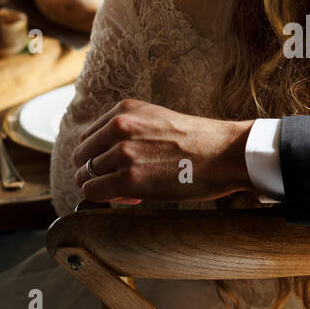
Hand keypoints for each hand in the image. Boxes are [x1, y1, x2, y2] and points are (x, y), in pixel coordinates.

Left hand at [70, 99, 253, 204]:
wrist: (226, 153)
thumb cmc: (200, 141)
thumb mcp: (158, 119)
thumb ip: (130, 129)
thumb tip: (107, 156)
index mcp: (125, 109)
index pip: (89, 136)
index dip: (100, 155)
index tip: (119, 166)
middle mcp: (119, 126)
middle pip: (82, 156)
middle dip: (97, 172)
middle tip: (121, 183)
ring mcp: (122, 153)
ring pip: (85, 175)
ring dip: (103, 187)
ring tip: (131, 191)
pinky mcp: (128, 179)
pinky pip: (93, 192)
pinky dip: (106, 199)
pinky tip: (132, 198)